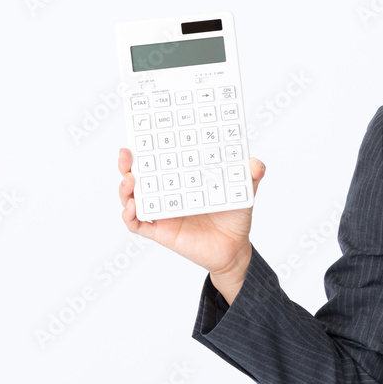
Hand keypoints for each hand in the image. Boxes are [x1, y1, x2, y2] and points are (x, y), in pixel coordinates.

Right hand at [117, 148, 265, 302]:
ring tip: (129, 179)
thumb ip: (251, 175)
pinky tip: (132, 208)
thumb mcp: (243, 191)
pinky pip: (137, 225)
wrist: (235, 249)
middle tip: (126, 153)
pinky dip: (130, 216)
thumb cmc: (235, 216)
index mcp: (182, 179)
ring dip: (125, 189)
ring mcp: (162, 213)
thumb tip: (256, 163)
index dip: (147, 148)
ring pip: (133, 198)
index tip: (141, 135)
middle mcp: (168, 194)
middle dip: (128, 164)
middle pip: (139, 176)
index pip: (160, 159)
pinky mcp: (161, 232)